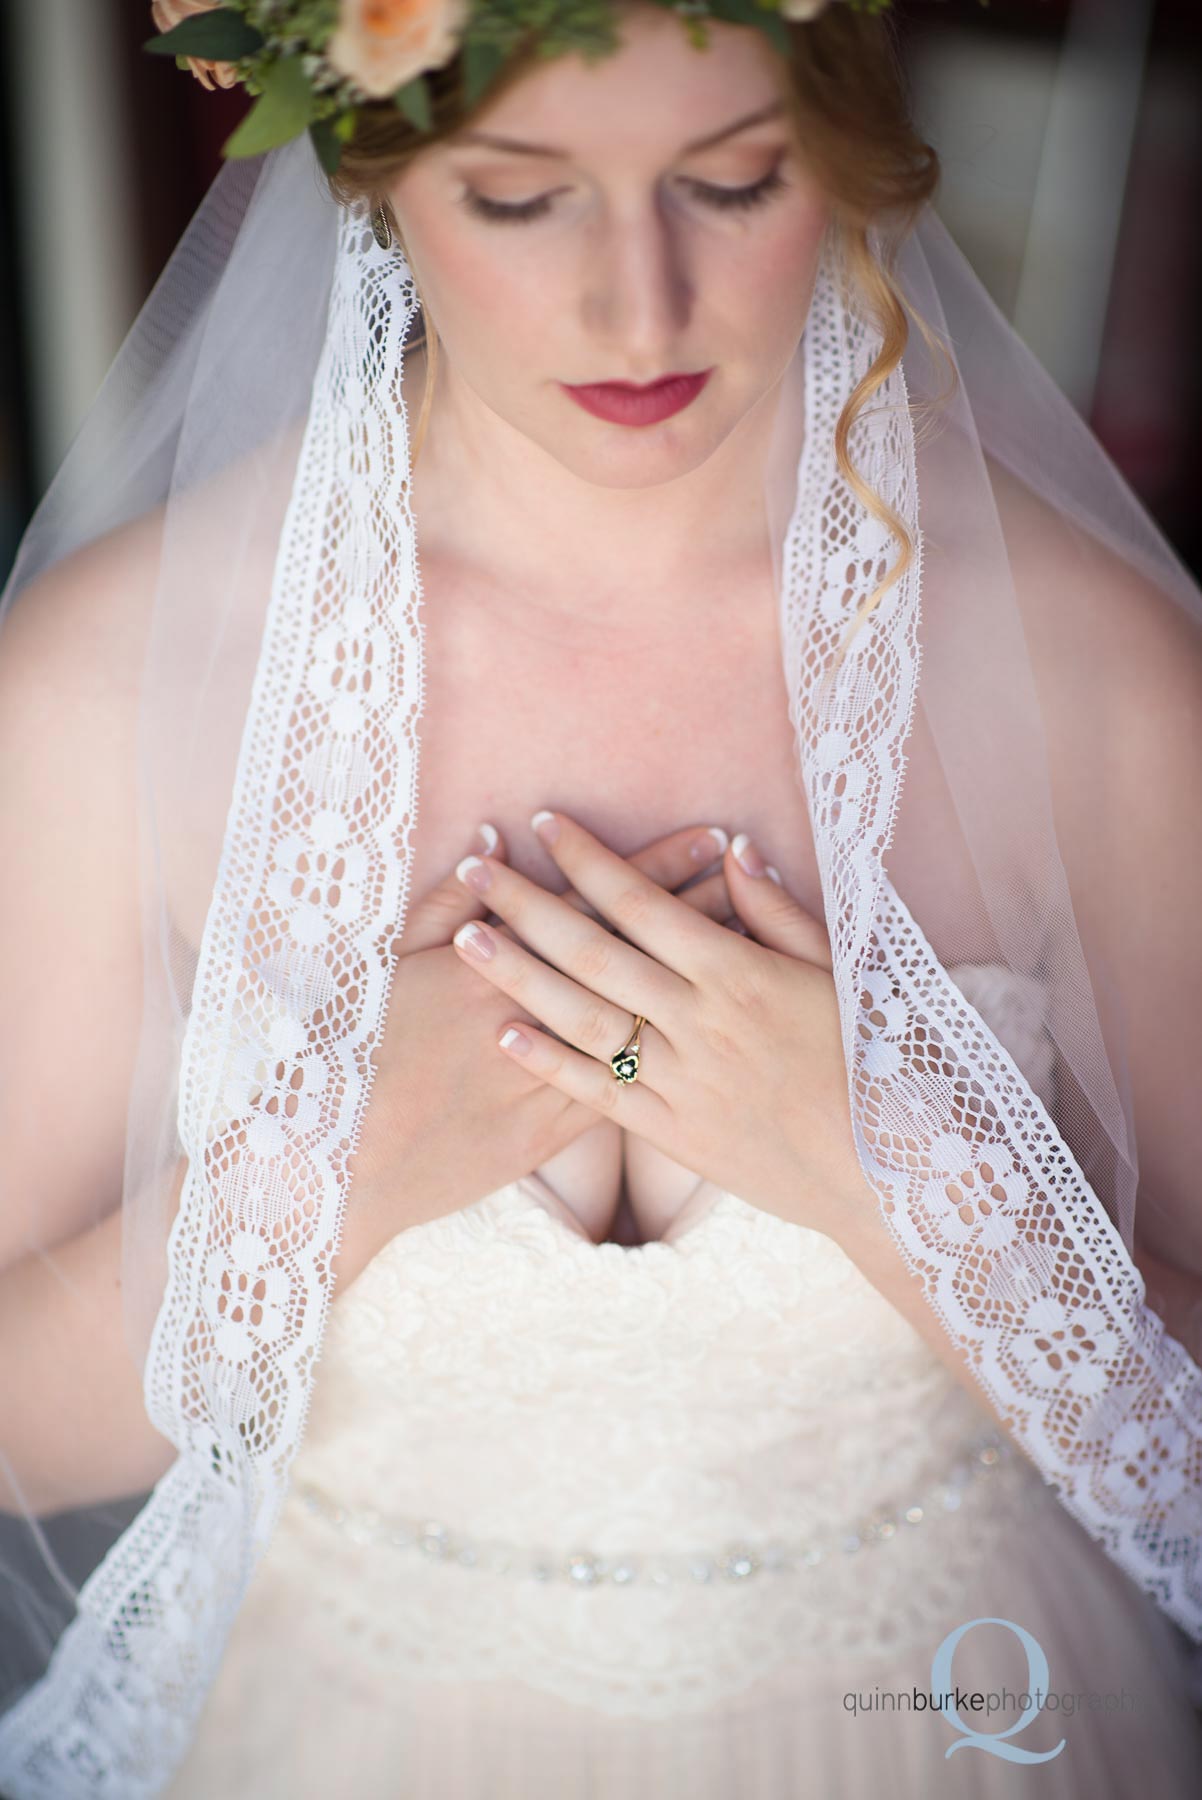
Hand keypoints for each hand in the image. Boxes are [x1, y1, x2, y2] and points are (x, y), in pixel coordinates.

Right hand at [337, 820, 746, 1283]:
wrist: (344, 1155)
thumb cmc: (356, 1049)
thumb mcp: (392, 962)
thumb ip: (444, 903)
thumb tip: (488, 845)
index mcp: (501, 962)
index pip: (599, 902)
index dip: (660, 870)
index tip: (713, 840)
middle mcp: (538, 1013)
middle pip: (637, 954)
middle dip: (700, 912)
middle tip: (758, 881)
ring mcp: (551, 1074)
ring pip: (642, 1020)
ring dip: (698, 983)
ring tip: (751, 947)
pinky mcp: (551, 1131)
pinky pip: (623, 1090)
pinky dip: (669, 1062)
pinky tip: (711, 1041)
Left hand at [450, 810, 867, 1245]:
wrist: (880, 1169)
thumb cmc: (865, 1059)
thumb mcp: (836, 971)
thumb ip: (777, 910)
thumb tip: (734, 849)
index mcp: (736, 971)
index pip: (640, 901)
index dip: (587, 859)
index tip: (543, 825)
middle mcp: (698, 1019)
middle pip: (593, 950)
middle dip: (527, 904)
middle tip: (475, 866)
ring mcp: (679, 1078)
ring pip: (582, 1017)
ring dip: (518, 974)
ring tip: (465, 937)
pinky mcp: (671, 1130)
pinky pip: (597, 1093)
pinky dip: (548, 1062)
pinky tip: (503, 1035)